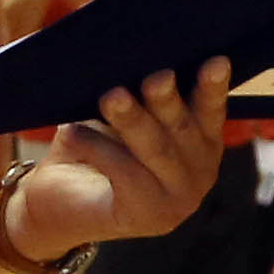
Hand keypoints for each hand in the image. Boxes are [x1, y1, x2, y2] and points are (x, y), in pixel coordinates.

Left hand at [3, 58, 238, 262]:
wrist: (56, 203)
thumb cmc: (93, 148)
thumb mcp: (119, 117)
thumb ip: (134, 94)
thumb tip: (131, 57)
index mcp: (202, 142)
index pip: (210, 111)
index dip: (213, 87)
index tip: (217, 61)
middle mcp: (200, 172)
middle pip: (182, 129)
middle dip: (167, 101)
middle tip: (156, 77)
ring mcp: (179, 199)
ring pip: (156, 150)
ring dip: (133, 120)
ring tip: (111, 97)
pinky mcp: (149, 215)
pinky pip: (124, 173)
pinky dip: (96, 147)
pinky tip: (70, 131)